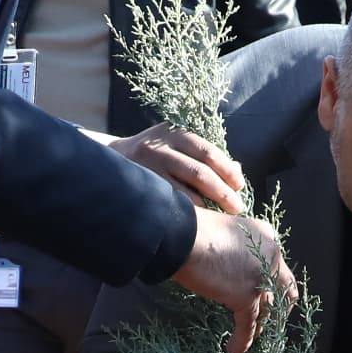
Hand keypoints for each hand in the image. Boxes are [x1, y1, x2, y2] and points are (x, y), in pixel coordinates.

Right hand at [116, 125, 247, 215]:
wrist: (112, 158)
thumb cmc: (155, 155)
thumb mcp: (177, 145)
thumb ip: (204, 156)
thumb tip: (237, 171)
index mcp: (174, 133)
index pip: (207, 152)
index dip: (226, 170)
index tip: (239, 186)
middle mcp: (160, 147)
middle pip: (198, 172)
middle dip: (221, 191)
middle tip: (236, 207)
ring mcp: (147, 167)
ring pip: (183, 190)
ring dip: (206, 205)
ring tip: (221, 215)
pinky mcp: (139, 184)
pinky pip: (168, 201)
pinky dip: (186, 210)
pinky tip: (198, 219)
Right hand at [170, 207, 293, 352]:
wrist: (182, 234)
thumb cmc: (192, 228)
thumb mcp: (223, 229)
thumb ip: (234, 247)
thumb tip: (225, 264)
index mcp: (266, 236)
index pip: (277, 264)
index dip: (273, 282)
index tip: (265, 292)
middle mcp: (270, 256)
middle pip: (281, 289)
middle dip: (277, 307)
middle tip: (269, 320)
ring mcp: (260, 278)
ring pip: (267, 310)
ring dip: (260, 327)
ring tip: (251, 338)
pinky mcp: (246, 297)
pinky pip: (248, 325)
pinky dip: (243, 341)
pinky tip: (235, 351)